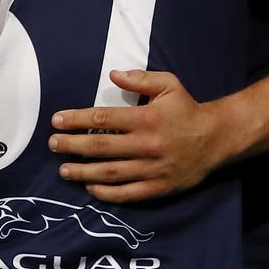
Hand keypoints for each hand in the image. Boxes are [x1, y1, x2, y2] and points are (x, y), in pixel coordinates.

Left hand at [49, 69, 235, 202]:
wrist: (216, 139)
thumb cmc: (187, 109)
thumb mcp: (168, 84)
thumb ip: (140, 79)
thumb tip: (112, 75)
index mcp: (146, 118)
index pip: (103, 118)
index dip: (76, 120)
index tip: (57, 121)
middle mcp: (146, 144)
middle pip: (100, 146)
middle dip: (72, 145)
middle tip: (52, 144)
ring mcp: (151, 169)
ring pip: (109, 172)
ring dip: (82, 171)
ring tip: (63, 170)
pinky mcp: (157, 187)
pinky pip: (126, 193)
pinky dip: (106, 192)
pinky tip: (90, 187)